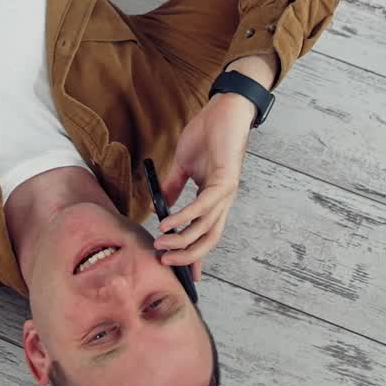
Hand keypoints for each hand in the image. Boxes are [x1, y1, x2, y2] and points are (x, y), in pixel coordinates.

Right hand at [154, 92, 255, 282]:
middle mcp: (222, 201)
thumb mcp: (184, 164)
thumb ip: (174, 186)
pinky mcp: (225, 179)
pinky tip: (169, 222)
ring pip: (205, 227)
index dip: (195, 256)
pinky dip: (185, 216)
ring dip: (182, 241)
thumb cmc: (206, 134)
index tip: (184, 275)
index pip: (205, 233)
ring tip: (160, 245)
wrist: (223, 110)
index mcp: (213, 198)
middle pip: (208, 239)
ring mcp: (226, 192)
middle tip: (164, 263)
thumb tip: (160, 205)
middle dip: (187, 256)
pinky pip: (203, 205)